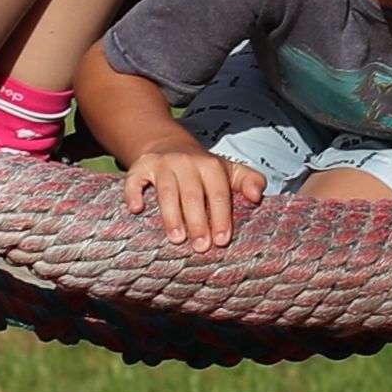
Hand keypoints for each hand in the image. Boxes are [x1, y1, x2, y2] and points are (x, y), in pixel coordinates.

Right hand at [121, 144, 254, 251]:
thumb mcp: (228, 170)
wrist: (167, 144)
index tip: (222, 241)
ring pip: (166, 191)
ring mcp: (162, 164)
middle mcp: (186, 162)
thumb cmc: (202, 168)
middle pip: (192, 194)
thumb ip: (248, 181)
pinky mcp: (140, 166)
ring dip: (171, 215)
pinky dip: (133, 193)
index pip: (218, 192)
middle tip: (201, 247)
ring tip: (177, 239)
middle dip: (198, 222)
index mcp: (210, 165)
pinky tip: (137, 209)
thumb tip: (258, 195)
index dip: (221, 216)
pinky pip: (134, 180)